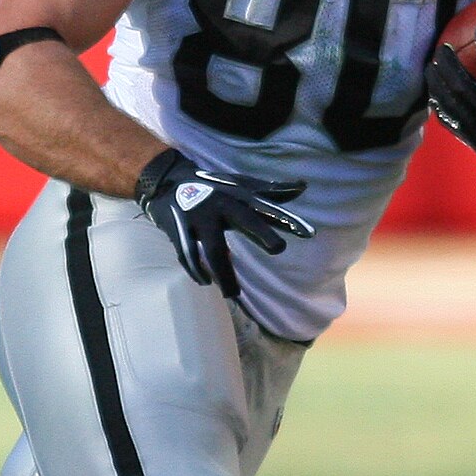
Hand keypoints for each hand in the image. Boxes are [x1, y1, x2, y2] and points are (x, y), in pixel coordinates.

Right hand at [133, 148, 313, 293]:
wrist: (167, 180)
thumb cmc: (213, 186)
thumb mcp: (241, 186)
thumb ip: (271, 191)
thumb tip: (302, 187)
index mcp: (237, 197)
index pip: (266, 208)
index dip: (286, 220)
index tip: (308, 233)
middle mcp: (220, 206)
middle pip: (243, 220)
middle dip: (261, 232)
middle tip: (278, 248)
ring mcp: (198, 219)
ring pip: (213, 248)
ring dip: (224, 272)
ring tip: (234, 294)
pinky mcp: (179, 231)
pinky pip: (187, 254)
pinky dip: (195, 269)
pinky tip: (205, 282)